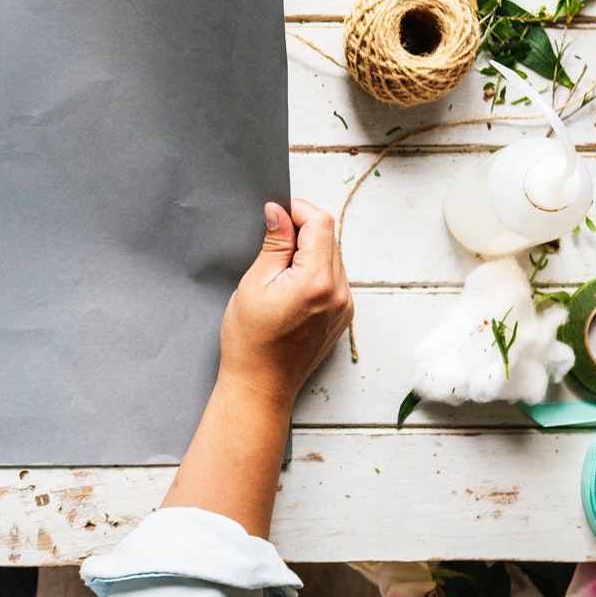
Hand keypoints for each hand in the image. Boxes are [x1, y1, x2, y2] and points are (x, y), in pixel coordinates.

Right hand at [217, 199, 351, 407]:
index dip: (299, 211)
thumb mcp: (254, 284)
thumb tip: (278, 212)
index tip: (277, 214)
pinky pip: (335, 279)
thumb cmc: (250, 341)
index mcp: (317, 281)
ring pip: (333, 257)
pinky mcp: (343, 316)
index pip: (321, 224)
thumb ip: (273, 244)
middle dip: (303, 231)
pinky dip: (316, 271)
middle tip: (272, 242)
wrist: (262, 385)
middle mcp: (339, 292)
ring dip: (310, 252)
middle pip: (330, 239)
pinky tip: (291, 286)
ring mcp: (345, 306)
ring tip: (279, 270)